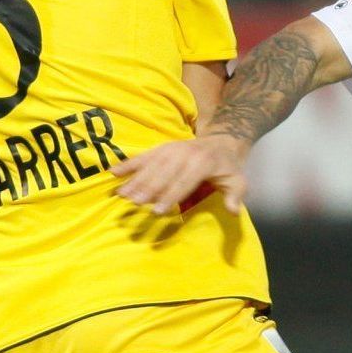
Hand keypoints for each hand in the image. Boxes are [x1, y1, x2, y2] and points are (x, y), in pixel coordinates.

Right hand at [111, 135, 248, 215]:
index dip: (170, 197)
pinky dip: (127, 164)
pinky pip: (143, 156)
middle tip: (134, 203)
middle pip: (163, 174)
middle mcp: (184, 154)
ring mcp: (171, 149)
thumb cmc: (228, 168)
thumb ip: (235, 196)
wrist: (222, 141)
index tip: (157, 211)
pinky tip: (113, 173)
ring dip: (135, 180)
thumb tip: (234, 211)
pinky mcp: (161, 148)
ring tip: (122, 195)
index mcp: (203, 164)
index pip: (184, 182)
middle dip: (148, 189)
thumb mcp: (238, 181)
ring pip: (150, 166)